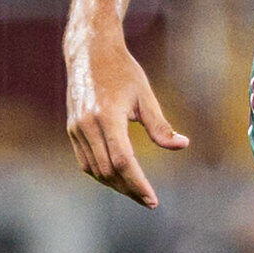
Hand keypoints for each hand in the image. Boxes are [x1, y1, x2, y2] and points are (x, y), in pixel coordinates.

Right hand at [65, 24, 188, 207]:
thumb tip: (182, 145)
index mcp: (108, 117)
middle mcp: (87, 126)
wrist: (90, 52)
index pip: (124, 161)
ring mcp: (76, 129)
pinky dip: (101, 172)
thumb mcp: (145, 95)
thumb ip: (160, 125)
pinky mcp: (71, 129)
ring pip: (94, 170)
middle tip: (148, 200)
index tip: (152, 200)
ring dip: (114, 184)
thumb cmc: (123, 71)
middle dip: (128, 189)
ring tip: (135, 191)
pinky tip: (118, 175)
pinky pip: (85, 161)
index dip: (138, 184)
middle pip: (108, 171)